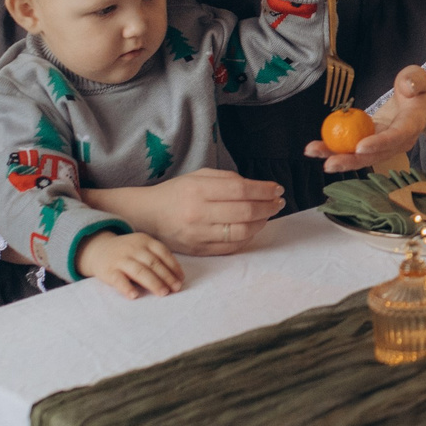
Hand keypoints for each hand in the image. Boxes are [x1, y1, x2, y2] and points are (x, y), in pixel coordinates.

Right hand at [75, 229, 185, 298]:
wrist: (98, 249)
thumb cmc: (128, 252)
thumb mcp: (142, 247)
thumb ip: (156, 258)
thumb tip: (176, 277)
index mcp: (145, 241)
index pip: (163, 253)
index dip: (173, 266)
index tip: (181, 279)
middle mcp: (133, 248)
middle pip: (153, 263)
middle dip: (166, 276)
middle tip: (175, 289)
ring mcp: (120, 259)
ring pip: (139, 271)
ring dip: (153, 283)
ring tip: (163, 293)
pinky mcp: (108, 271)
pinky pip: (118, 280)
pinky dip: (127, 287)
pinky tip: (135, 295)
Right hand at [83, 169, 283, 254]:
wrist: (147, 215)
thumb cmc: (176, 192)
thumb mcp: (198, 176)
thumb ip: (227, 179)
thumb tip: (259, 187)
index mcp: (198, 190)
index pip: (241, 189)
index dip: (264, 190)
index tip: (277, 188)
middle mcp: (198, 213)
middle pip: (245, 211)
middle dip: (268, 206)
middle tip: (278, 202)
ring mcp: (198, 234)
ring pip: (241, 232)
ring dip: (262, 223)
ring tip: (268, 215)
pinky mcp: (198, 250)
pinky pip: (231, 247)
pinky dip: (248, 237)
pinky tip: (253, 228)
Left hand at [306, 65, 425, 171]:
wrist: (424, 105)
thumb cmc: (421, 89)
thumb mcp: (420, 78)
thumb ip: (415, 80)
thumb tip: (407, 88)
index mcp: (412, 125)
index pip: (396, 137)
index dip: (379, 143)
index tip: (359, 147)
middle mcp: (399, 142)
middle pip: (375, 155)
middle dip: (351, 161)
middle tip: (328, 163)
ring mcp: (385, 146)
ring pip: (362, 156)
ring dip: (337, 157)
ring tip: (313, 151)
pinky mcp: (374, 143)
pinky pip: (355, 149)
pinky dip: (336, 148)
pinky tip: (316, 146)